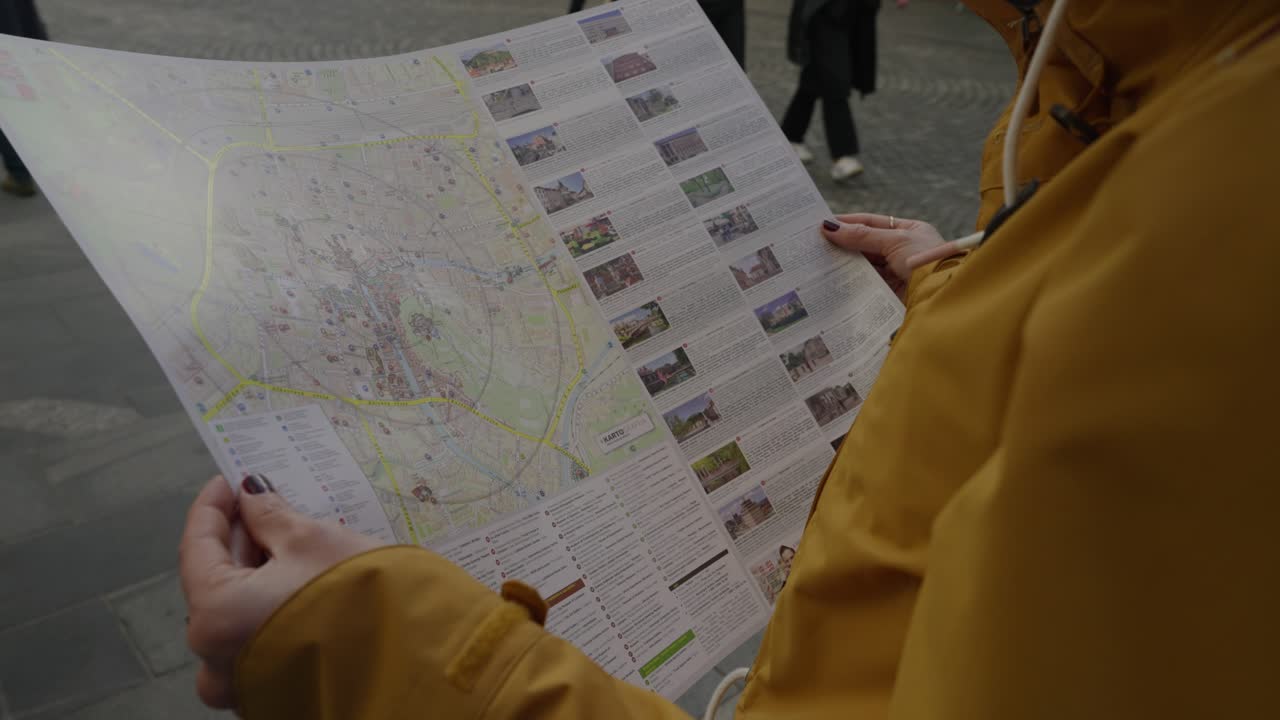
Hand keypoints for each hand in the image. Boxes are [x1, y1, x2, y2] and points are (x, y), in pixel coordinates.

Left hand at [179, 475, 379, 710]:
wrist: (413, 657)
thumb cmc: (356, 595)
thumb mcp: (311, 540)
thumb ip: (270, 516)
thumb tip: (251, 496)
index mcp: (214, 616)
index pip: (197, 547)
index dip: (212, 507)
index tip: (227, 482)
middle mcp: (215, 660)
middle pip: (215, 583)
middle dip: (239, 542)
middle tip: (261, 507)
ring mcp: (243, 683)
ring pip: (237, 615)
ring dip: (256, 575)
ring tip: (284, 542)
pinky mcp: (273, 694)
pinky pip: (259, 641)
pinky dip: (269, 608)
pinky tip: (296, 582)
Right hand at [821, 214, 947, 296]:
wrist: (943, 294)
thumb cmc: (926, 260)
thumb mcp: (895, 240)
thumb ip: (862, 235)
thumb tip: (830, 227)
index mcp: (909, 231)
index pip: (871, 223)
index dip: (847, 223)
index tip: (823, 224)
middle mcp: (902, 250)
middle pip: (865, 244)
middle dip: (843, 244)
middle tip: (815, 243)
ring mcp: (896, 272)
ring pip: (864, 264)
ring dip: (845, 263)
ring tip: (820, 260)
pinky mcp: (890, 292)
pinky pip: (867, 283)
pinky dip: (852, 281)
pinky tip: (834, 278)